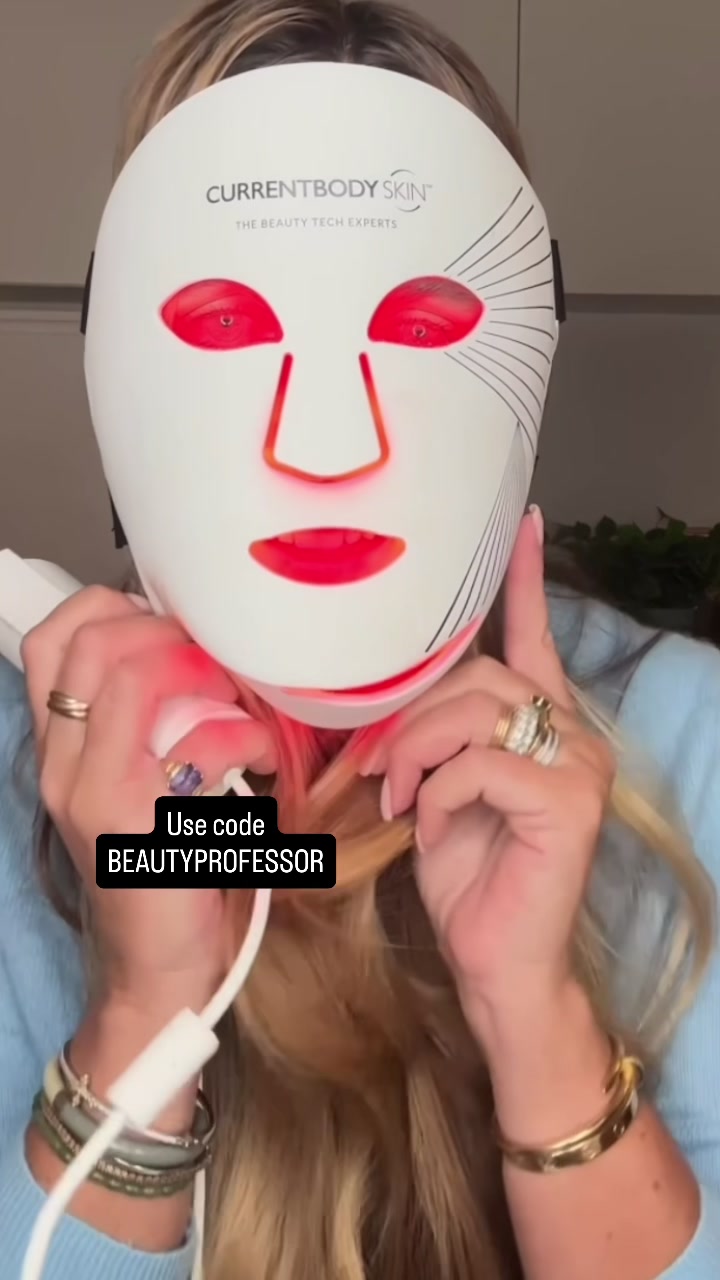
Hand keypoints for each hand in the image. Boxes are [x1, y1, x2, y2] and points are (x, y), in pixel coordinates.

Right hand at [22, 586, 276, 1012]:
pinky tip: (265, 759)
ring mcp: (91, 789)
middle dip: (166, 629)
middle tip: (214, 660)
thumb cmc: (162, 878)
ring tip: (240, 703)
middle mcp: (62, 763)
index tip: (171, 630)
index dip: (114, 609)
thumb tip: (200, 656)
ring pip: (132, 673)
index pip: (52, 639)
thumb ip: (148, 727)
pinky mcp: (138, 820)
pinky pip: (192, 740)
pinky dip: (241, 735)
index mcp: (60, 750)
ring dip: (204, 671)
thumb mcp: (140, 789)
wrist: (157, 974)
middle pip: (89, 639)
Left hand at [363, 511, 614, 1037]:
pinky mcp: (567, 802)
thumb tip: (389, 699)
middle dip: (412, 716)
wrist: (498, 964)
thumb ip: (435, 738)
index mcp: (544, 725)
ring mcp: (579, 767)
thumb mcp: (439, 792)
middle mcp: (574, 735)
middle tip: (379, 768)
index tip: (522, 524)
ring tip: (397, 796)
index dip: (525, 581)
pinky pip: (479, 765)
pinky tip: (428, 825)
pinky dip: (438, 792)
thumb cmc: (468, 876)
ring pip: (474, 713)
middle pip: (476, 676)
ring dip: (416, 752)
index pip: (535, 638)